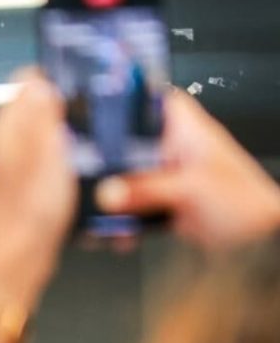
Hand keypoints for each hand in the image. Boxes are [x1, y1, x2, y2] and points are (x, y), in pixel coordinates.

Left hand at [0, 70, 75, 307]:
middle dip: (74, 109)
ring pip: (55, 132)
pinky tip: (83, 174)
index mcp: (8, 125)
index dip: (61, 78)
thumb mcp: (44, 154)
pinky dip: (72, 163)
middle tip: (98, 121)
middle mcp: (10, 139)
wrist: (18, 258)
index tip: (87, 87)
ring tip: (94, 149)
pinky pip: (57, 159)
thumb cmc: (26, 215)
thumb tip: (39, 78)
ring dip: (75, 138)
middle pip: (48, 105)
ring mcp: (20, 160)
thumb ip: (41, 114)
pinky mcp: (31, 181)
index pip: (32, 79)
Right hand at [95, 88, 279, 249]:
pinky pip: (125, 202)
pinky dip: (117, 217)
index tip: (83, 124)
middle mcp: (165, 143)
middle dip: (100, 165)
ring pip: (117, 175)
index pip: (136, 100)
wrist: (259, 242)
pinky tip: (112, 230)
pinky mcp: (154, 198)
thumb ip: (146, 189)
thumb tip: (107, 192)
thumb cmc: (246, 201)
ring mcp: (157, 172)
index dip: (108, 109)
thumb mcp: (192, 188)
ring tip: (97, 214)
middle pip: (118, 143)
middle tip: (83, 178)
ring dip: (106, 196)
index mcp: (179, 124)